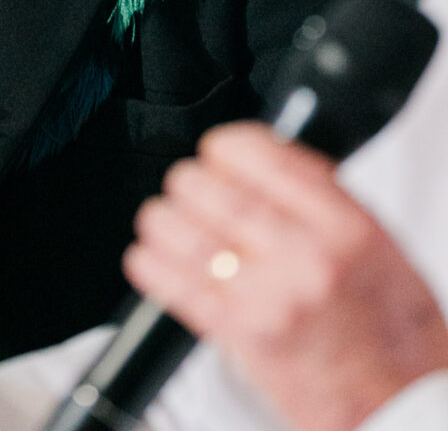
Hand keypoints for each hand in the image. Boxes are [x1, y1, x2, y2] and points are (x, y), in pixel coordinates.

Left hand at [123, 122, 447, 430]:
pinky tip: (149, 256)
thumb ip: (318, 194)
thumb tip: (259, 155)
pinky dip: (151, 264)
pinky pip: (175, 286)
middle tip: (192, 189)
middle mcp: (305, 256)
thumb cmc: (391, 325)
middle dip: (191, 182)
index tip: (218, 152)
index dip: (224, 146)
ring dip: (164, 219)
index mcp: (343, 223)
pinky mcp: (241, 337)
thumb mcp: (375, 240)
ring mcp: (269, 298)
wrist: (400, 402)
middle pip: (210, 187)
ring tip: (166, 220)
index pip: (257, 153)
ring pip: (182, 230)